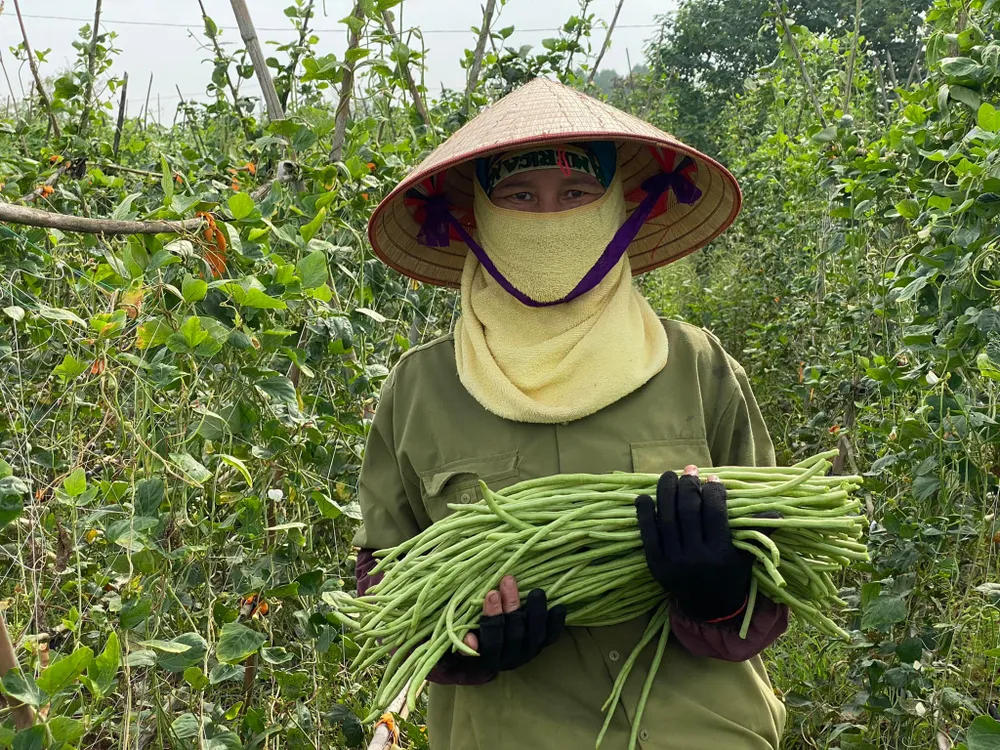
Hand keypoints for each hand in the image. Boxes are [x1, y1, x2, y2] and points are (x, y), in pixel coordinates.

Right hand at [458, 575, 565, 672]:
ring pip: (534, 634)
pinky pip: (551, 636)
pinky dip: (556, 622)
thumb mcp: (463, 637)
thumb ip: (463, 636)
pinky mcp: (541, 646)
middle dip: (511, 605)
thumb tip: (470, 641)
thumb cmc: (473, 635)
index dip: (492, 617)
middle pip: (514, 633)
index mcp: (489, 657)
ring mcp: (528, 652)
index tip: (491, 594)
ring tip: (536, 591)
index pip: (492, 639)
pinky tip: (560, 607)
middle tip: (508, 581)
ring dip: (535, 611)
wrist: (492, 651)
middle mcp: (510, 658)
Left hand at [635, 465, 757, 622]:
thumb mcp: (747, 557)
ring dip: (667, 492)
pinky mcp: (656, 564)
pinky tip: (644, 496)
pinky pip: (648, 534)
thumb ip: (759, 533)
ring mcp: (673, 560)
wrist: (707, 608)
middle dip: (689, 486)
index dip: (713, 492)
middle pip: (689, 512)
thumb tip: (777, 510)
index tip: (712, 479)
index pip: (715, 514)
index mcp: (721, 554)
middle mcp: (696, 557)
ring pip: (667, 518)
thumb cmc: (730, 576)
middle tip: (690, 470)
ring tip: (670, 475)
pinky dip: (644, 513)